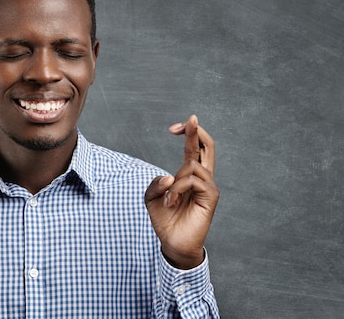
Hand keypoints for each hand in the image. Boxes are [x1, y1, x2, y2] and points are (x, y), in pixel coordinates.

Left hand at [144, 115, 218, 268]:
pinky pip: (193, 180)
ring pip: (192, 165)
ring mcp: (208, 187)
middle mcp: (202, 177)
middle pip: (209, 145)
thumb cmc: (165, 220)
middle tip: (189, 119)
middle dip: (197, 130)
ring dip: (174, 182)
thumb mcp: (151, 197)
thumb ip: (155, 182)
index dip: (189, 132)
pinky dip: (177, 189)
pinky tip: (171, 203)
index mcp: (189, 174)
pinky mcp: (211, 197)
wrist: (173, 243)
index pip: (195, 147)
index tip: (173, 128)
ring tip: (168, 200)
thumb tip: (169, 176)